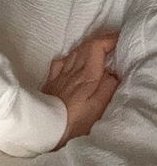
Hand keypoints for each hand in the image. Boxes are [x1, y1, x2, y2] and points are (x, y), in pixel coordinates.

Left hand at [42, 30, 119, 149]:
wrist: (46, 127)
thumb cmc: (75, 120)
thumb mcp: (98, 107)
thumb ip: (108, 87)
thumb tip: (113, 72)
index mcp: (86, 75)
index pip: (96, 47)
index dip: (108, 39)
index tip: (119, 39)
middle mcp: (72, 70)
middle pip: (85, 46)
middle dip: (100, 41)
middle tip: (113, 43)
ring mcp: (60, 74)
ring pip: (74, 52)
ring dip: (87, 47)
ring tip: (98, 50)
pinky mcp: (51, 81)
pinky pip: (61, 62)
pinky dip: (71, 57)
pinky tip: (73, 61)